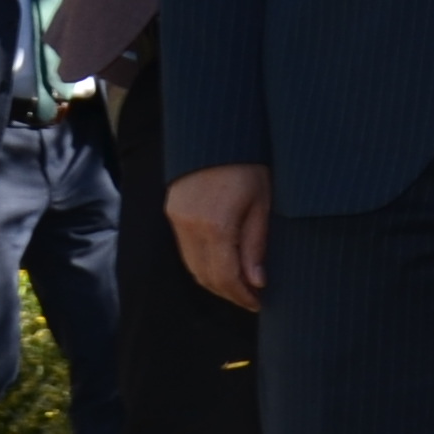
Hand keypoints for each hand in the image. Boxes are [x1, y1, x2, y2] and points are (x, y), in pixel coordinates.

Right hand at [167, 162, 274, 309]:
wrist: (216, 131)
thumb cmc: (247, 163)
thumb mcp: (261, 203)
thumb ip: (256, 244)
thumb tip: (257, 281)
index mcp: (216, 225)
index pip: (226, 277)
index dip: (242, 295)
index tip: (259, 302)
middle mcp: (190, 226)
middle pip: (206, 277)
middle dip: (229, 293)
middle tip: (251, 298)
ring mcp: (177, 219)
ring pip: (193, 266)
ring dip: (215, 281)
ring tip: (239, 284)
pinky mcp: (172, 212)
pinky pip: (186, 250)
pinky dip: (203, 263)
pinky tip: (222, 263)